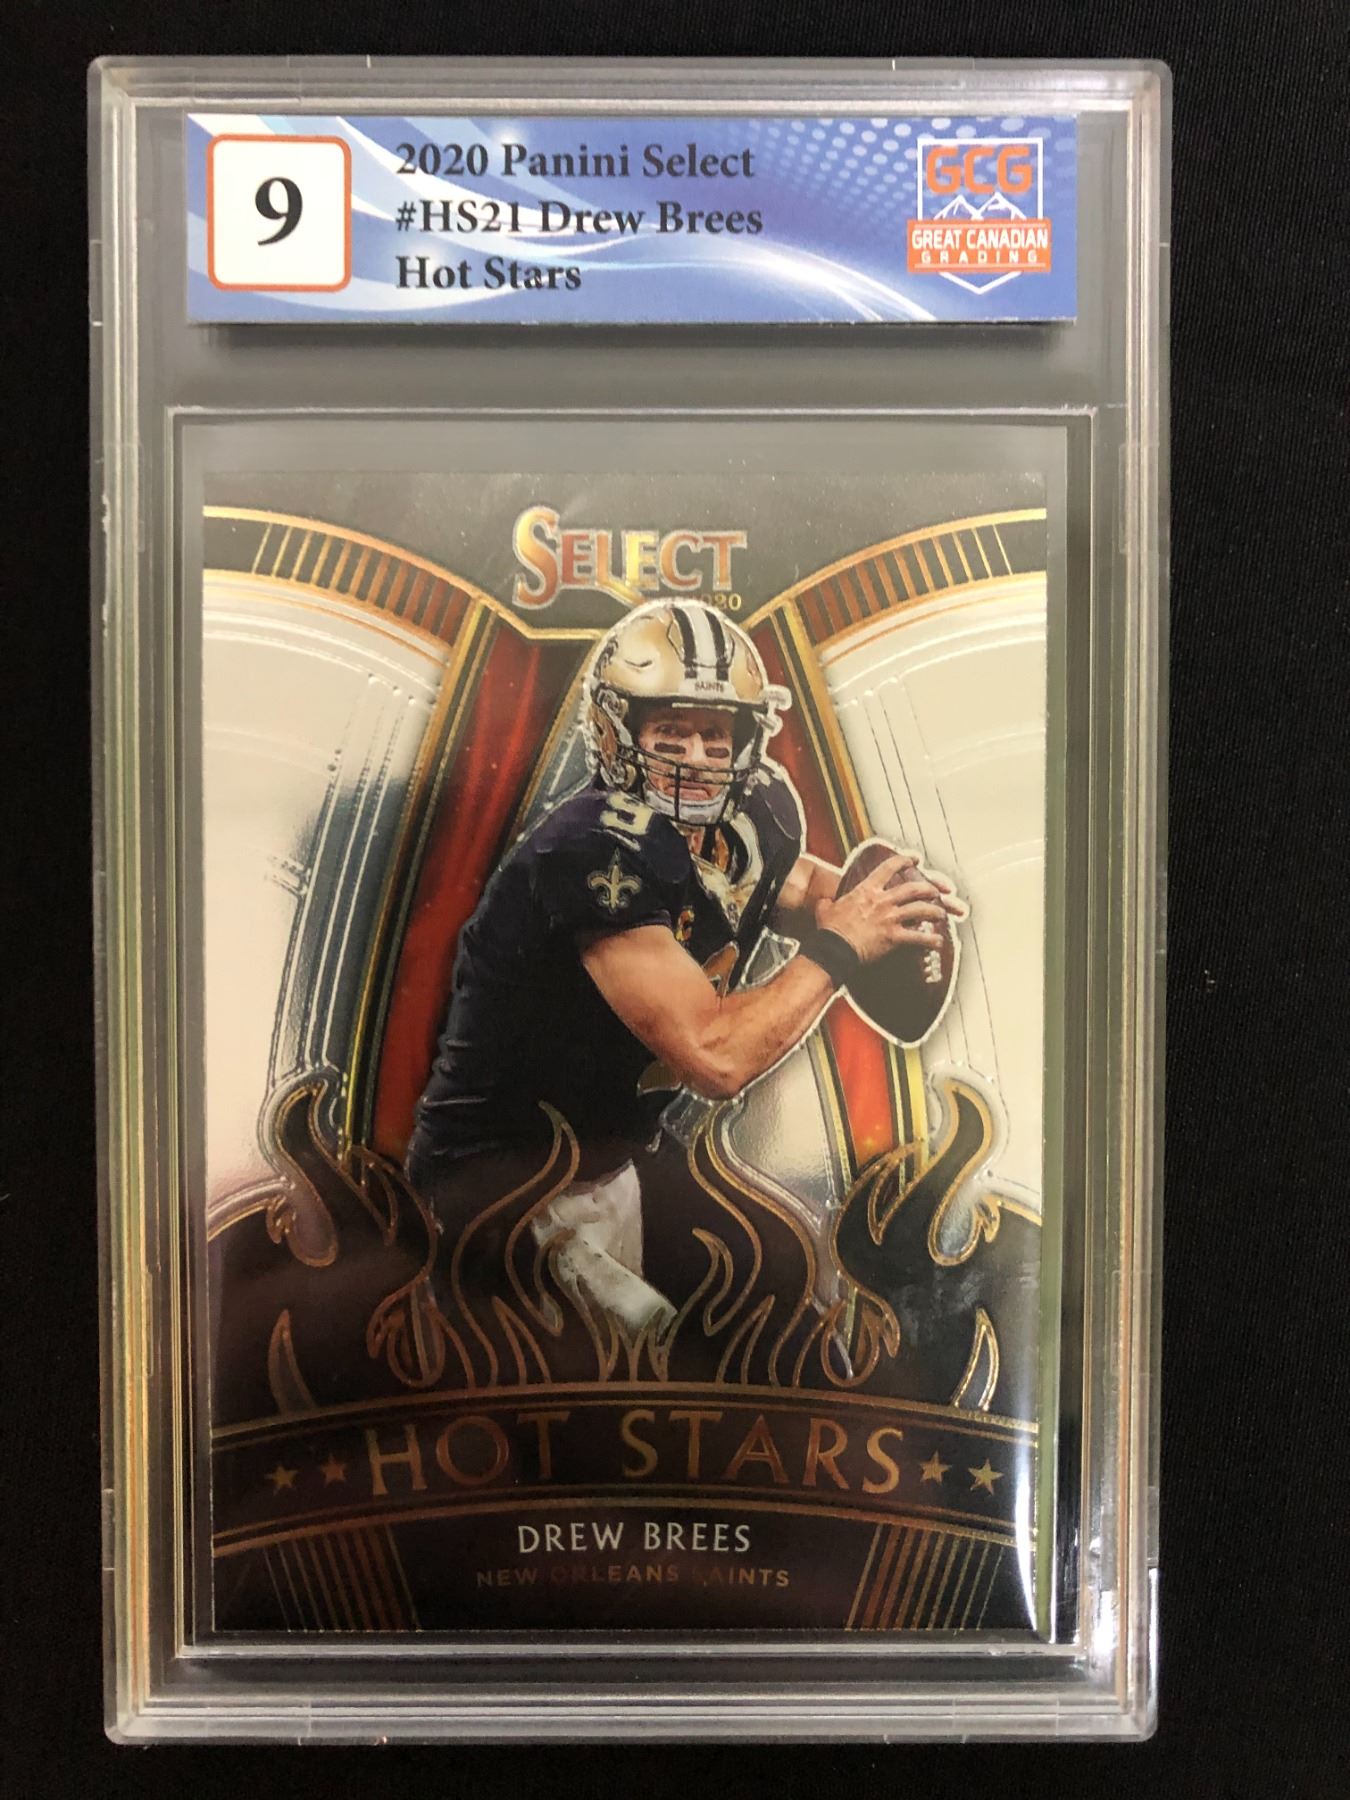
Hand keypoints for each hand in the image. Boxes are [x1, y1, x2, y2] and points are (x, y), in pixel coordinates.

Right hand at [817, 854, 965, 962]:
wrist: (833, 949)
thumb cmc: (829, 930)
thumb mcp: (825, 910)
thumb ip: (827, 903)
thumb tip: (823, 903)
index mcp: (866, 890)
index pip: (888, 868)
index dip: (904, 861)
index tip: (913, 859)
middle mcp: (882, 901)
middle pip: (913, 888)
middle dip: (928, 888)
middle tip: (936, 891)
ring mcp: (890, 918)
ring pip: (921, 910)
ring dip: (935, 911)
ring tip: (942, 914)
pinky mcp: (894, 937)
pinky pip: (918, 937)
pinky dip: (930, 940)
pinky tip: (939, 942)